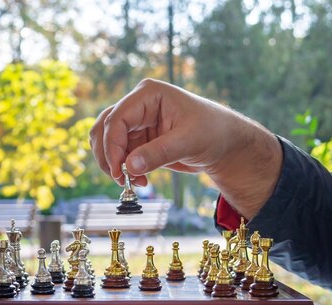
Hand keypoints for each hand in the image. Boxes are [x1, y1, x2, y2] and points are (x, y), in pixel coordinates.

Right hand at [89, 78, 281, 218]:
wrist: (226, 144)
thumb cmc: (213, 132)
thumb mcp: (188, 142)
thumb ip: (158, 153)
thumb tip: (129, 167)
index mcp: (149, 94)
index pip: (118, 117)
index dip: (112, 145)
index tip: (118, 170)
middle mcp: (138, 105)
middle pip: (105, 128)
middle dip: (109, 155)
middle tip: (120, 179)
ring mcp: (137, 123)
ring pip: (108, 142)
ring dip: (113, 164)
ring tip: (132, 181)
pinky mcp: (140, 140)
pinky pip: (121, 155)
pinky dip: (124, 169)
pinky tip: (141, 180)